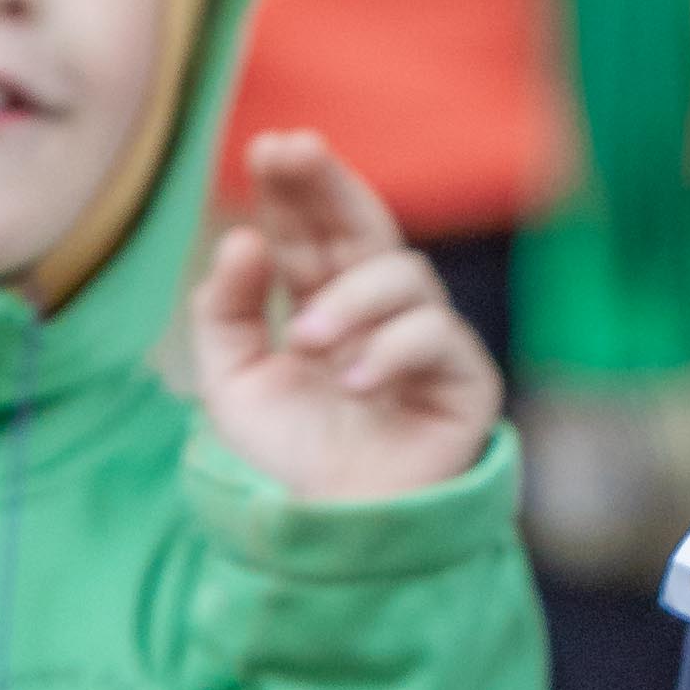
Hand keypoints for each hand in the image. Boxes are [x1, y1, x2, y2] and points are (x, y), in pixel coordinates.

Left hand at [190, 129, 503, 503]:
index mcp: (324, 306)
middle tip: (292, 149)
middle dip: (328, 183)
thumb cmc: (290, 460)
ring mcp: (425, 341)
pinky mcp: (463, 381)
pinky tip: (353, 382)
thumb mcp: (233, 385)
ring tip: (306, 341)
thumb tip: (242, 239)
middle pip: (364, 227)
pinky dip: (391, 350)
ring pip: (404, 274)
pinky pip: (437, 335)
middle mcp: (378, 313)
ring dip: (350, 298)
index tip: (267, 146)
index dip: (294, 188)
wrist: (333, 543)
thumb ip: (226, 313)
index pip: (311, 232)